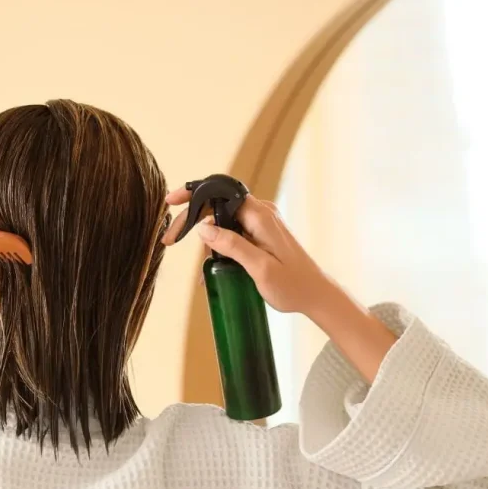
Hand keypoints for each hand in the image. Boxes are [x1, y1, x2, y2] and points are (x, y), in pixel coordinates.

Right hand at [162, 186, 332, 314]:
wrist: (316, 295)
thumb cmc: (293, 285)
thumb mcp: (260, 268)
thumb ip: (233, 246)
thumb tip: (203, 229)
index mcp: (261, 216)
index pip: (220, 193)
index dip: (194, 195)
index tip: (172, 203)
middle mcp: (261, 213)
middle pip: (217, 204)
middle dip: (192, 219)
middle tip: (171, 239)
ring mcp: (261, 223)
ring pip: (223, 219)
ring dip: (206, 237)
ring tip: (202, 269)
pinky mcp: (261, 234)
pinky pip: (233, 231)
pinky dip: (218, 243)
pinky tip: (213, 266)